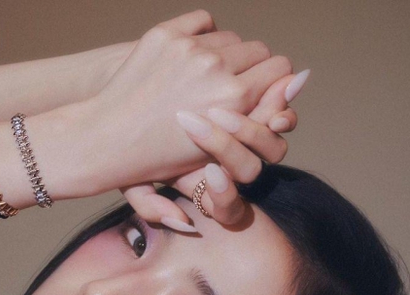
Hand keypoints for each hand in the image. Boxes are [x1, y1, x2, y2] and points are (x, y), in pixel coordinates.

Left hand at [80, 10, 293, 196]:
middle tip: (229, 89)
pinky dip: (200, 36)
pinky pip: (203, 22)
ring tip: (204, 79)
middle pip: (259, 50)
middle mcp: (217, 70)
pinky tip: (187, 59)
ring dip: (225, 54)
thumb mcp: (216, 150)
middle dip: (250, 69)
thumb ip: (262, 116)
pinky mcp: (166, 34)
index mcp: (233, 103)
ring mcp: (190, 48)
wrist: (106, 140)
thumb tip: (303, 76)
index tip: (258, 94)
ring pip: (231, 37)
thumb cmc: (161, 157)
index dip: (271, 85)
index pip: (281, 71)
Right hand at [123, 68, 307, 226]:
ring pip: (273, 147)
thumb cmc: (133, 144)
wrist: (138, 101)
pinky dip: (281, 107)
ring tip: (234, 108)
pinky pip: (282, 118)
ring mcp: (251, 144)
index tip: (210, 174)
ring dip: (260, 129)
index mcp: (206, 193)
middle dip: (236, 151)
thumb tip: (183, 224)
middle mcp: (231, 171)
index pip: (229, 211)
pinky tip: (271, 90)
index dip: (226, 199)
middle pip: (251, 172)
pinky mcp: (263, 113)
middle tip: (214, 123)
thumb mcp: (130, 176)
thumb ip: (149, 205)